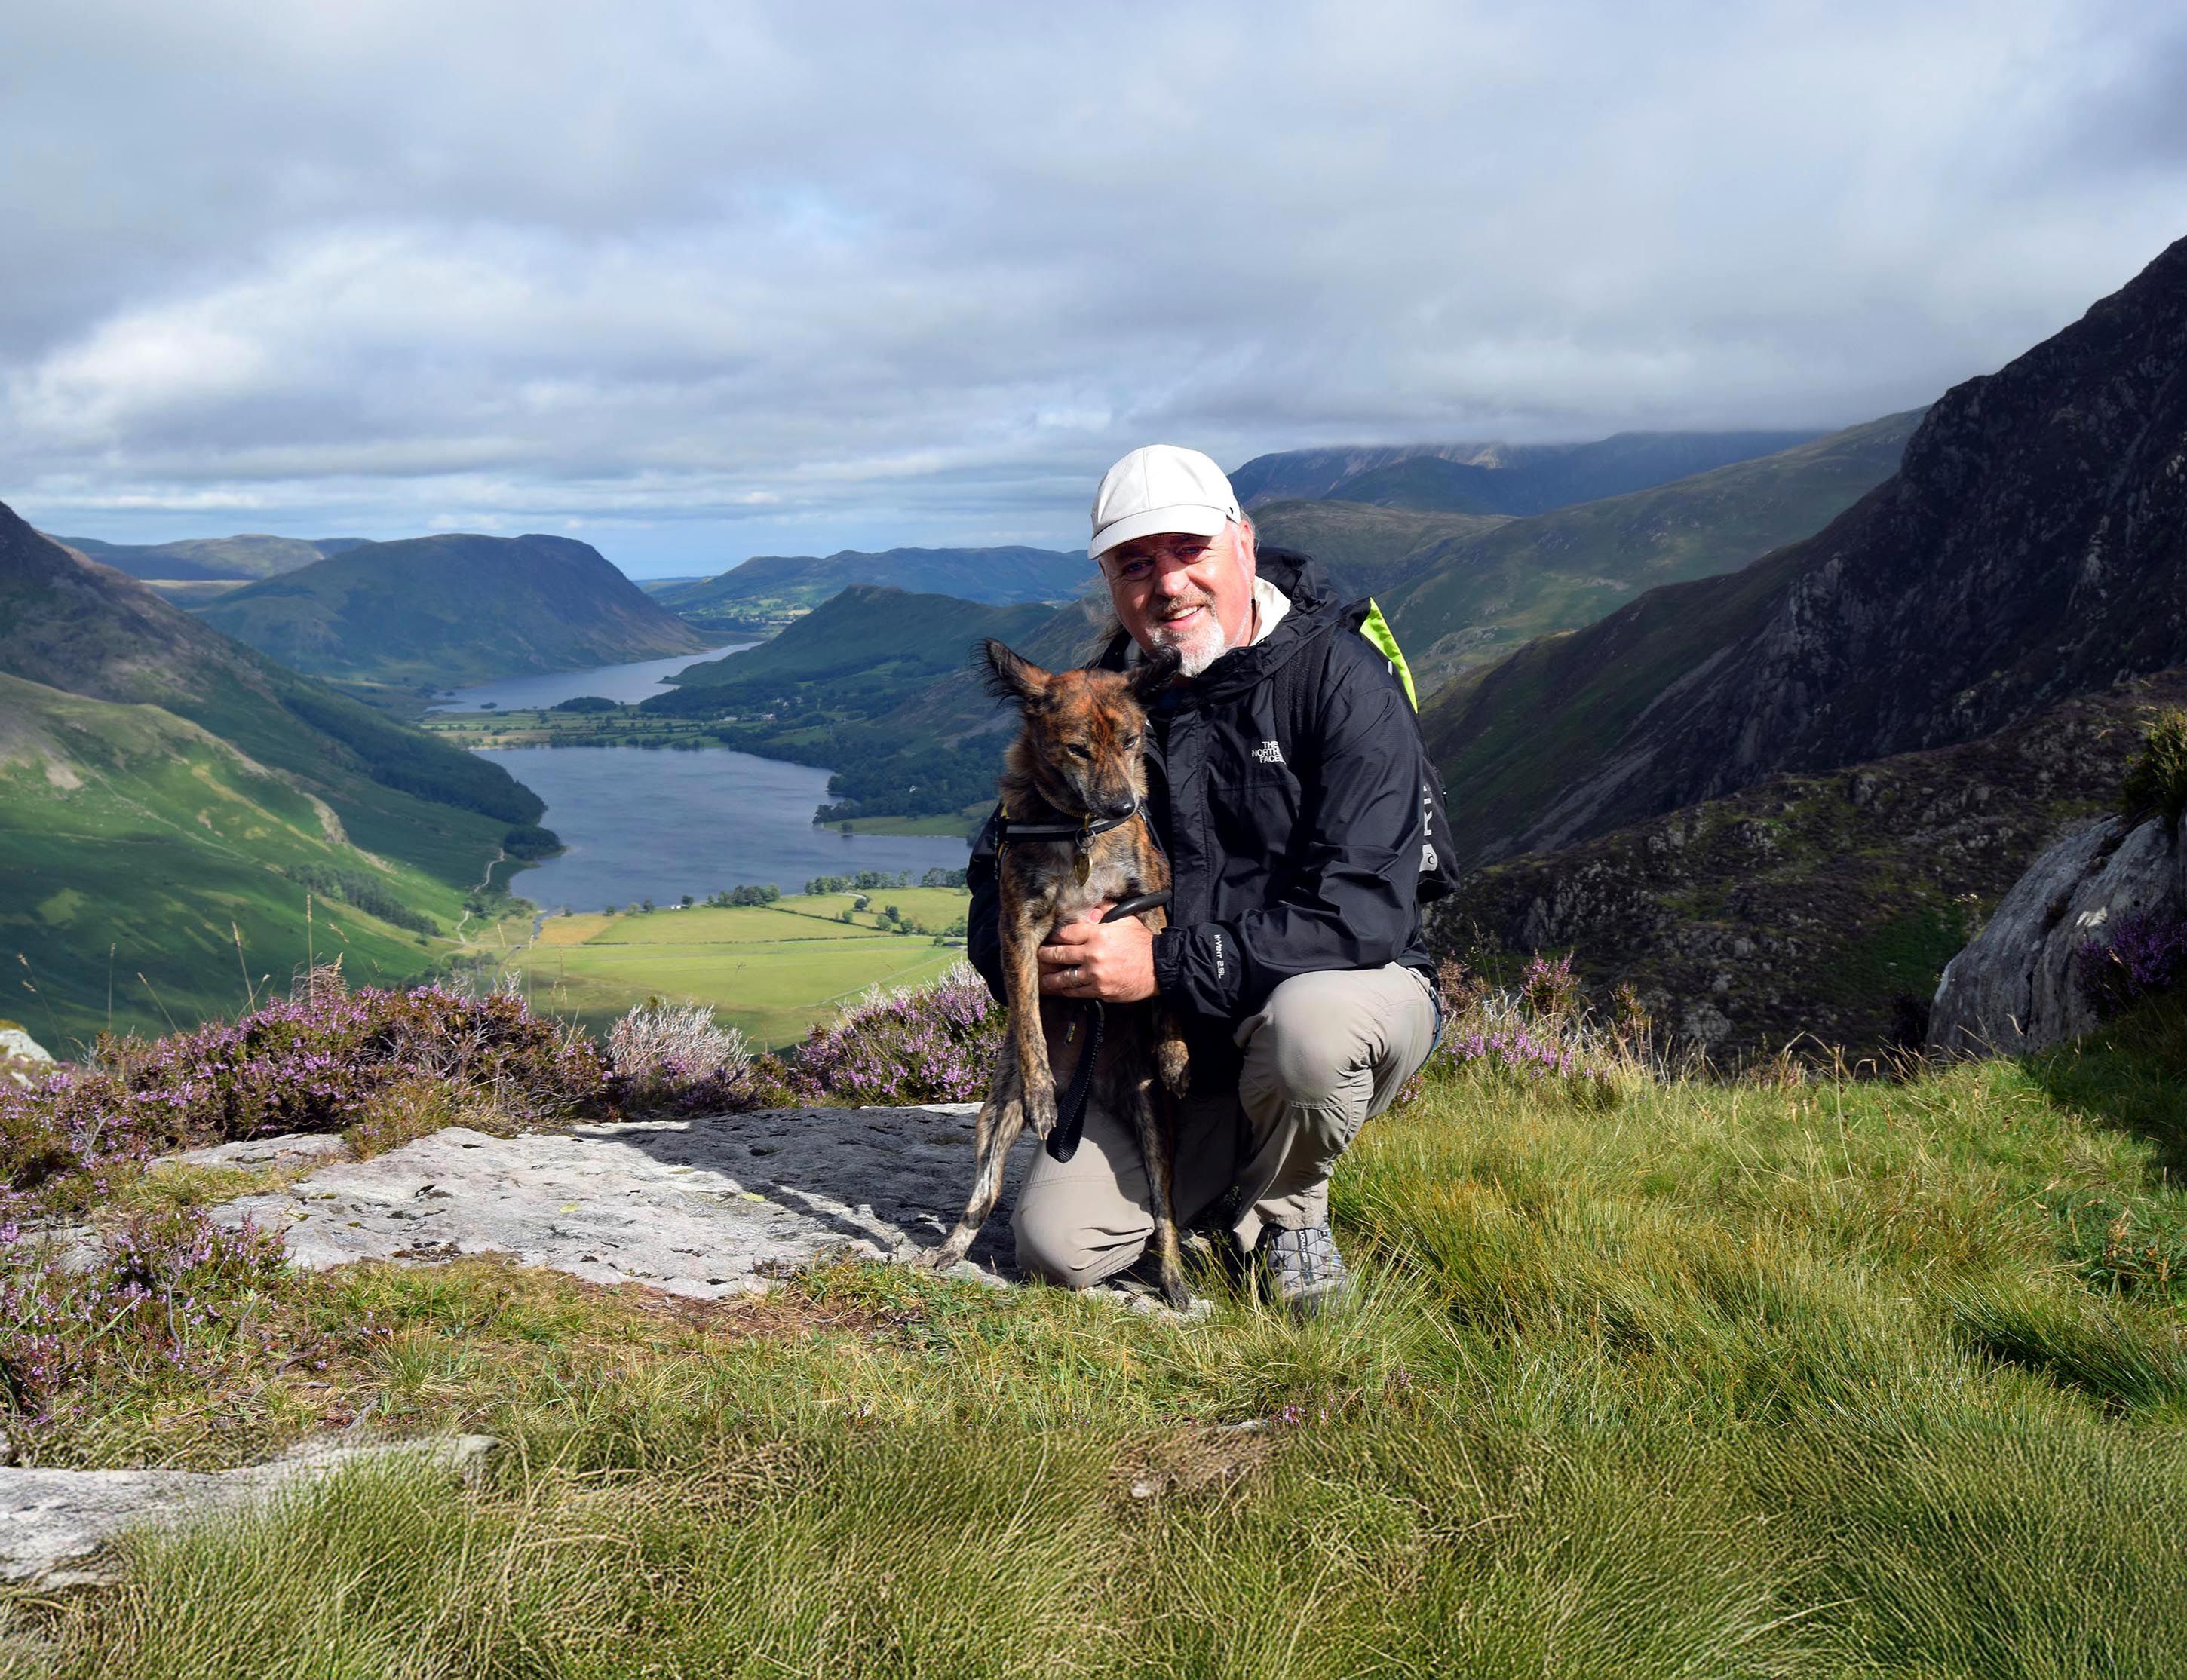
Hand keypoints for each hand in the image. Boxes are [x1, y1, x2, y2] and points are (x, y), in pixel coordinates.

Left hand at [1037, 903, 1157, 1002]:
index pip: (1065, 934)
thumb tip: (1089, 909)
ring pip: (1064, 977)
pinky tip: (1061, 989)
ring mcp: (1095, 974)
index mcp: (1097, 934)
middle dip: (1045, 955)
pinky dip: (1066, 990)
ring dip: (1051, 977)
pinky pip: (1077, 991)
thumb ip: (1104, 911)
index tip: (1048, 939)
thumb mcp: (1124, 919)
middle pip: (1059, 955)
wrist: (1158, 967)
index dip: (1054, 937)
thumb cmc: (1141, 943)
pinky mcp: (1100, 990)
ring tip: (1044, 978)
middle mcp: (1093, 954)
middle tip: (1039, 956)